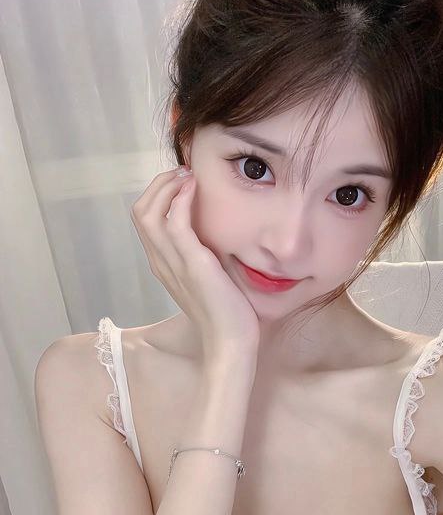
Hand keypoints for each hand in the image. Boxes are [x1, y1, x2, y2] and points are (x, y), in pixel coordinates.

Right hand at [130, 167, 260, 370]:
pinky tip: (195, 189)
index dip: (158, 195)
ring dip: (166, 187)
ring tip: (187, 175)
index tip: (182, 181)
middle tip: (183, 172)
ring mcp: (173, 263)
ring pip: (148, 213)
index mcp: (163, 265)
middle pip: (139, 212)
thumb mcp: (208, 277)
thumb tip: (213, 232)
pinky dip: (180, 199)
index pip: (145, 221)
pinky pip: (174, 222)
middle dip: (158, 185)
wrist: (231, 342)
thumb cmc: (225, 313)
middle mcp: (161, 262)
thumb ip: (201, 255)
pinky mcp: (192, 263)